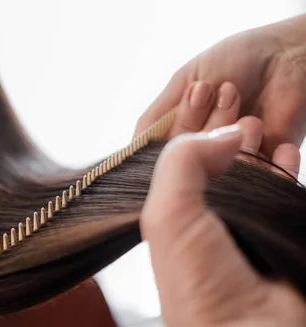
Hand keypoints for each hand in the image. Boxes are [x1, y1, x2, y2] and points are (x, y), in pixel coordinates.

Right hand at [135, 14, 305, 155]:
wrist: (290, 56)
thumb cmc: (238, 58)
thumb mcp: (183, 80)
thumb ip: (153, 118)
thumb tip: (131, 151)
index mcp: (183, 131)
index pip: (164, 153)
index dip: (175, 133)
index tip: (193, 97)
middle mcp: (205, 148)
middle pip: (190, 160)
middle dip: (203, 123)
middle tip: (219, 89)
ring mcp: (234, 158)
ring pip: (218, 168)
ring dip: (228, 130)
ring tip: (239, 94)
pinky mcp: (267, 168)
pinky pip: (252, 176)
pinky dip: (254, 152)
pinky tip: (258, 122)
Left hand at [141, 119, 305, 326]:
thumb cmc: (199, 286)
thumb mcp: (166, 215)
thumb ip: (182, 162)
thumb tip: (222, 132)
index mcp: (170, 225)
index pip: (177, 170)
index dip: (191, 137)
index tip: (206, 108)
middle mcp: (204, 231)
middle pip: (213, 172)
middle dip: (225, 140)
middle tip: (240, 108)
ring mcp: (242, 237)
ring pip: (248, 181)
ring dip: (255, 152)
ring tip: (262, 127)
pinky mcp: (277, 242)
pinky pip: (280, 197)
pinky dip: (283, 173)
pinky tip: (286, 155)